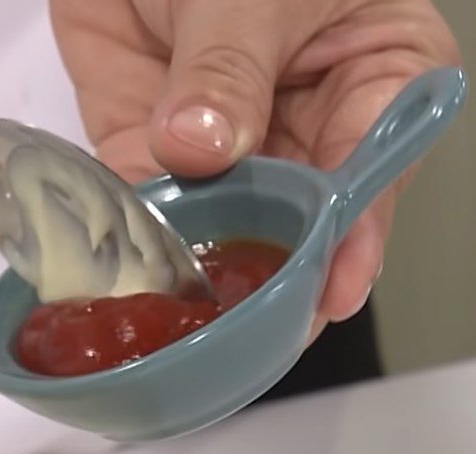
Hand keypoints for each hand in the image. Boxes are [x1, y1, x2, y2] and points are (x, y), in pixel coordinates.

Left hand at [50, 0, 459, 335]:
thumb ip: (230, 65)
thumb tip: (203, 146)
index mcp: (370, 76)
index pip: (372, 171)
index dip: (354, 236)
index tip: (332, 288)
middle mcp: (301, 126)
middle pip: (300, 218)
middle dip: (278, 273)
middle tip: (261, 330)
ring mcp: (223, 146)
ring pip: (222, 224)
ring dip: (206, 271)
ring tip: (201, 325)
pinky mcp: (150, 149)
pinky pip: (147, 204)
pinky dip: (139, 240)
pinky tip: (140, 280)